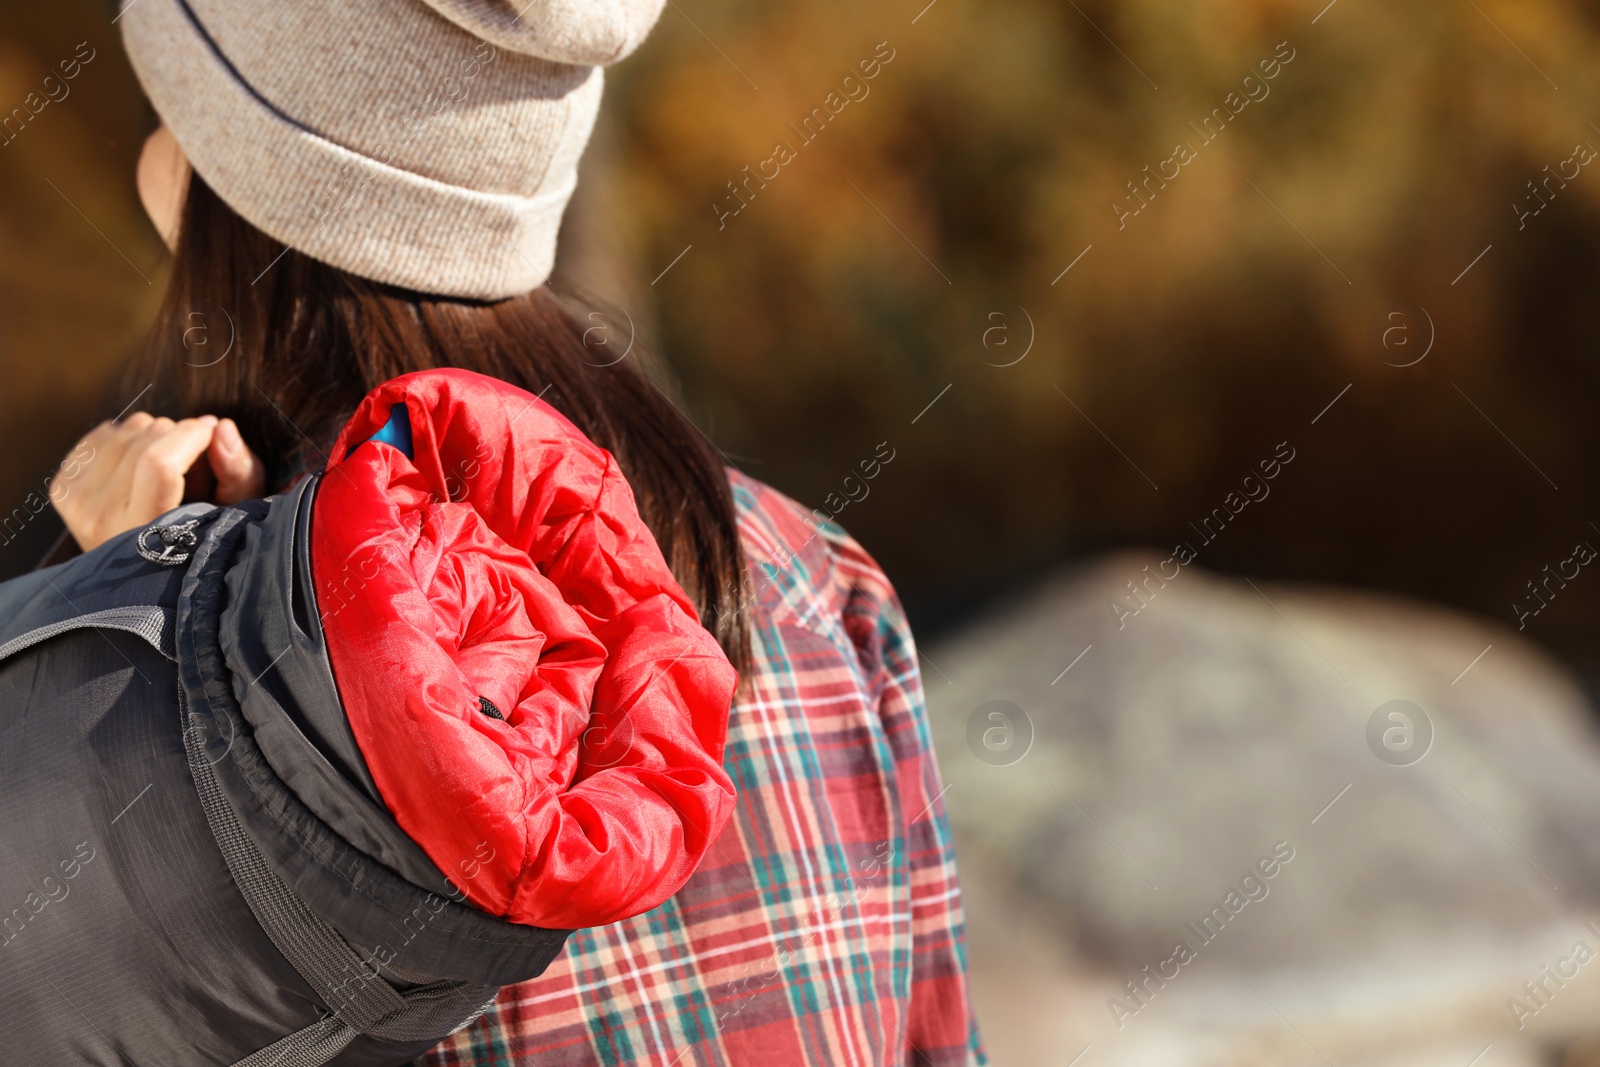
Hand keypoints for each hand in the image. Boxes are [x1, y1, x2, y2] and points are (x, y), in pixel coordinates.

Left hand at [50, 413, 265, 552]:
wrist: (143, 572)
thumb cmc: (198, 542)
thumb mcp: (234, 514)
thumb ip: (239, 472)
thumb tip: (219, 426)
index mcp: (145, 532)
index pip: (159, 462)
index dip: (191, 435)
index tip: (211, 435)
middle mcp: (102, 519)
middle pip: (145, 438)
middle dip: (177, 436)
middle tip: (189, 466)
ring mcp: (77, 502)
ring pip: (126, 428)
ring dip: (154, 436)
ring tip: (164, 469)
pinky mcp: (62, 487)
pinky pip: (102, 432)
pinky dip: (127, 437)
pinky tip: (138, 464)